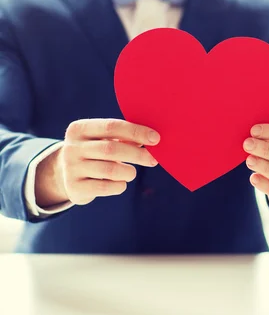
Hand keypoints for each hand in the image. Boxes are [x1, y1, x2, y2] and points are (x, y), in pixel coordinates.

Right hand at [35, 119, 159, 206]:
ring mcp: (71, 168)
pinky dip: (120, 186)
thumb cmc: (95, 152)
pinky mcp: (74, 187)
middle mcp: (72, 147)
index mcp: (80, 129)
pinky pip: (105, 187)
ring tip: (131, 172)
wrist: (66, 175)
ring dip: (129, 172)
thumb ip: (125, 137)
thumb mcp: (104, 140)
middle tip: (153, 160)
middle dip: (137, 154)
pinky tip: (120, 183)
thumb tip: (153, 139)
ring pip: (110, 170)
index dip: (136, 132)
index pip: (112, 127)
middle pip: (112, 149)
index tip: (156, 138)